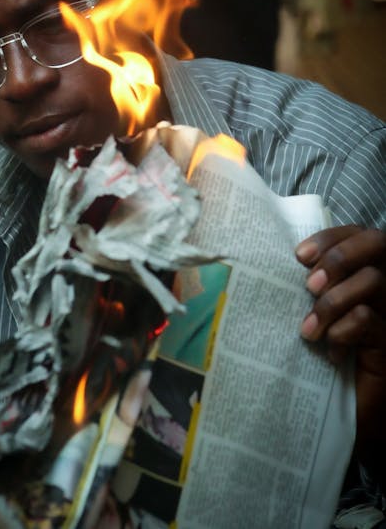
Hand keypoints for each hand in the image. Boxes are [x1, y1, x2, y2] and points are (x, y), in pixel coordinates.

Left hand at [296, 225, 385, 479]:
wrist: (342, 414)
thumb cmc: (318, 359)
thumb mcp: (308, 315)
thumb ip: (305, 287)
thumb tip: (273, 261)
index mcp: (359, 274)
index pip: (357, 233)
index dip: (332, 236)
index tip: (299, 255)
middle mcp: (380, 289)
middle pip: (376, 243)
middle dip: (339, 257)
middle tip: (310, 284)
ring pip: (373, 281)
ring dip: (334, 300)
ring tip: (309, 329)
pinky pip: (369, 319)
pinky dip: (344, 330)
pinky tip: (331, 352)